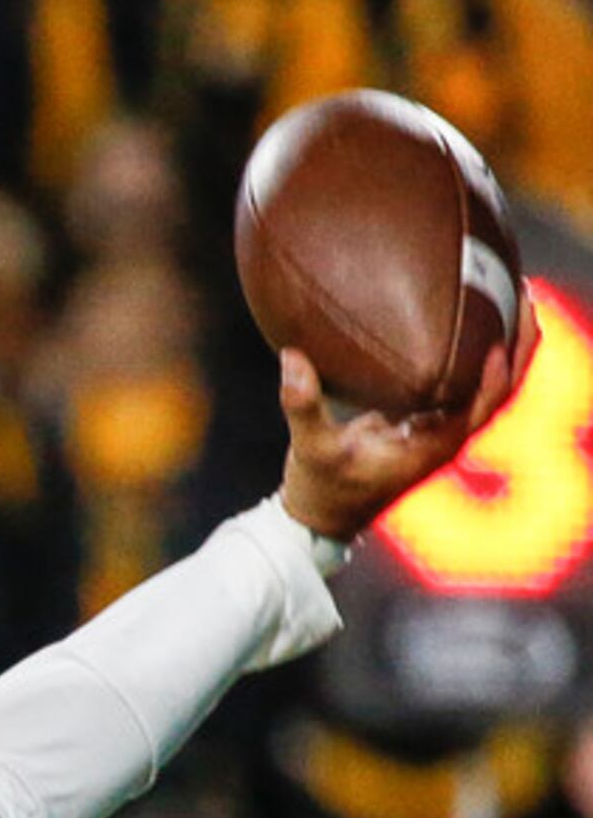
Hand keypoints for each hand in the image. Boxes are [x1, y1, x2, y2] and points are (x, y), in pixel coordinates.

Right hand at [278, 292, 538, 539]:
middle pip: (501, 393)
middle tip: (525, 299)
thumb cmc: (321, 489)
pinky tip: (477, 328)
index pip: (481, 410)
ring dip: (508, 350)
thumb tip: (292, 355)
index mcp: (430, 449)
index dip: (495, 378)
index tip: (499, 340)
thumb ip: (303, 403)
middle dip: (520, 349)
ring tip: (514, 302)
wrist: (322, 519)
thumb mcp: (311, 448)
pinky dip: (479, 360)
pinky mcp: (428, 425)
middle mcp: (445, 440)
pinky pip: (468, 388)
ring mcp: (440, 433)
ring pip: (491, 390)